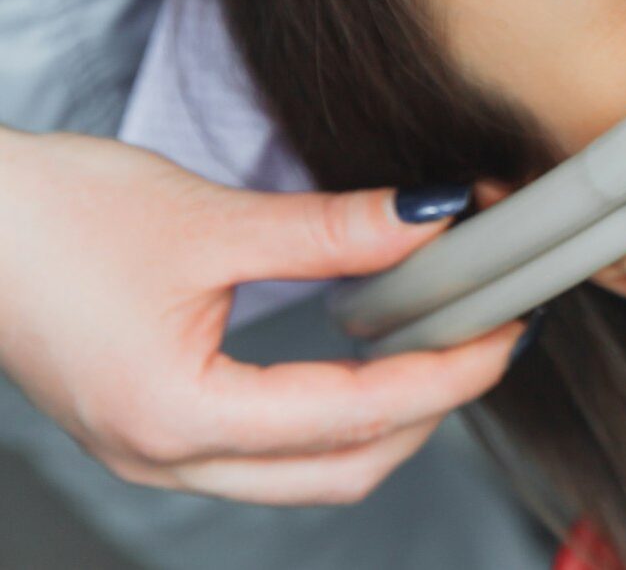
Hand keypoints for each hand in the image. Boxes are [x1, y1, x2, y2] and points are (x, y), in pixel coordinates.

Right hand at [0, 126, 523, 504]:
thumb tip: (435, 219)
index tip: (507, 329)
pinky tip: (366, 354)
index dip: (448, 374)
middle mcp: (166, 457)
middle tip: (488, 338)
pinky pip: (268, 449)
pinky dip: (334, 412)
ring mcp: (154, 452)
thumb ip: (331, 231)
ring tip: (442, 342)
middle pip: (342, 472)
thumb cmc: (50, 218)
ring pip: (307, 473)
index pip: (357, 416)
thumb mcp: (208, 219)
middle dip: (429, 413)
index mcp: (179, 417)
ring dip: (386, 419)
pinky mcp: (150, 426)